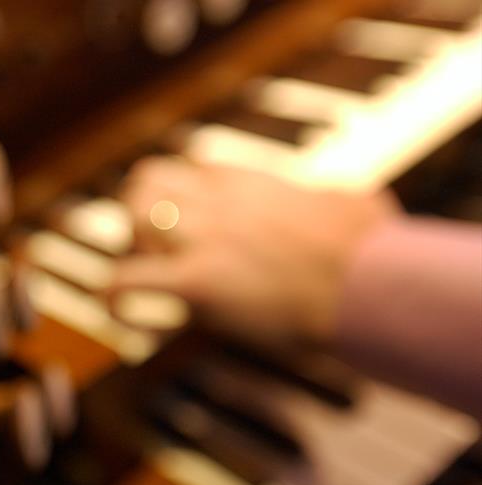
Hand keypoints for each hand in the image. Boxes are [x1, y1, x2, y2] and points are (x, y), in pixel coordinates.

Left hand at [108, 157, 400, 353]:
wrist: (371, 284)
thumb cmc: (374, 251)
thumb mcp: (353, 205)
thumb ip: (336, 200)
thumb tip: (363, 200)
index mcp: (248, 182)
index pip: (188, 171)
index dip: (175, 199)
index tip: (182, 229)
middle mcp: (217, 200)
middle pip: (146, 180)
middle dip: (137, 213)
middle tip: (150, 252)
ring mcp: (203, 238)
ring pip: (133, 216)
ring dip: (129, 246)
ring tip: (143, 278)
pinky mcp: (197, 281)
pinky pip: (129, 280)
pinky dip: (114, 294)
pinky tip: (116, 310)